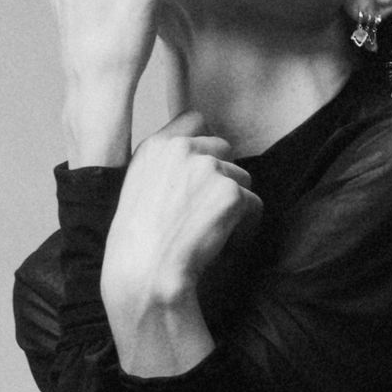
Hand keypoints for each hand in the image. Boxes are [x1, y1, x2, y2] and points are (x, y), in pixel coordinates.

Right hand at [99, 112, 259, 377]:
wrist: (144, 272)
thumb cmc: (137, 242)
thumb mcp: (137, 187)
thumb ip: (165, 164)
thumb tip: (200, 155)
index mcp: (155, 145)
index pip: (195, 119)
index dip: (204, 145)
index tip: (200, 174)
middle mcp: (182, 149)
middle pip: (224, 148)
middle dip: (221, 177)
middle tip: (205, 213)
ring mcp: (208, 168)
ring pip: (242, 178)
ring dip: (233, 204)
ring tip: (209, 232)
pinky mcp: (231, 193)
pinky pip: (254, 206)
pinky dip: (244, 227)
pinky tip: (221, 243)